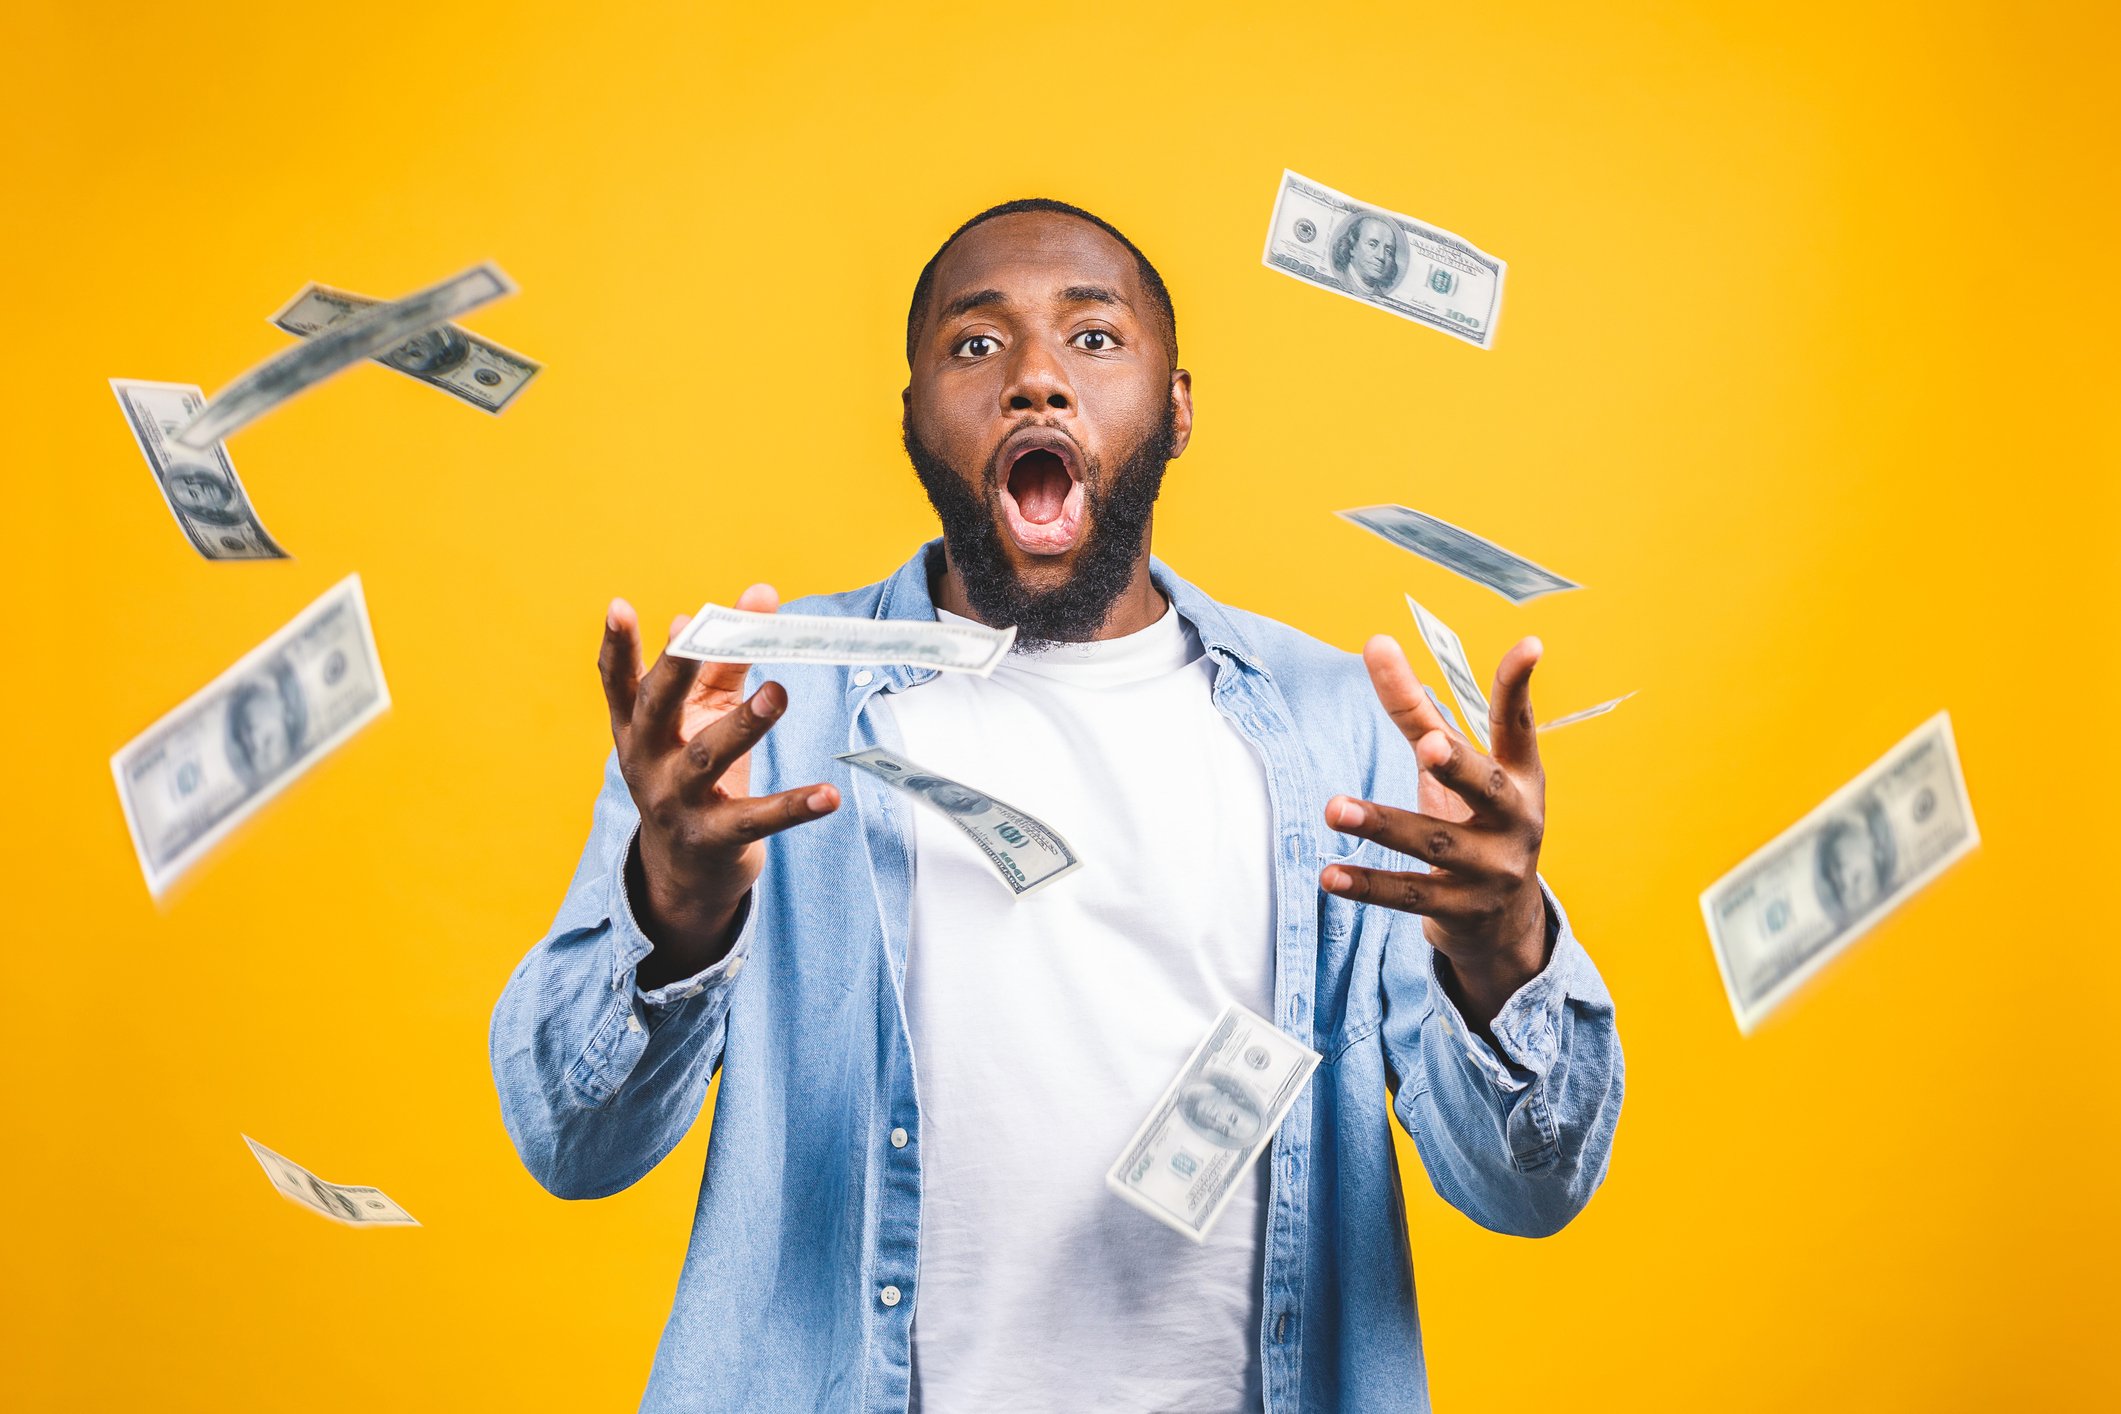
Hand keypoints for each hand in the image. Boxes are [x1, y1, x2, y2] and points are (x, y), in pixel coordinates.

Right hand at [598, 584, 839, 983]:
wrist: (683, 871)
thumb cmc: (691, 773)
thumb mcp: (700, 717)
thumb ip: (726, 659)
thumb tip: (755, 596)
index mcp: (639, 728)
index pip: (621, 682)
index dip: (618, 646)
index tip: (617, 606)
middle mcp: (648, 762)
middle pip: (658, 709)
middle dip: (678, 669)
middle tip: (701, 632)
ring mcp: (676, 803)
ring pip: (707, 758)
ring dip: (743, 724)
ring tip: (777, 692)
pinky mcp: (713, 838)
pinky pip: (757, 818)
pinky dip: (794, 806)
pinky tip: (829, 794)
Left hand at [1321, 634, 1549, 1030]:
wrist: (1505, 923)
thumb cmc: (1474, 821)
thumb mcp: (1453, 768)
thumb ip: (1415, 711)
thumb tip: (1375, 641)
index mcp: (1519, 778)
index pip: (1517, 725)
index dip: (1519, 687)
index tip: (1529, 645)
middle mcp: (1514, 820)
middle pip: (1484, 787)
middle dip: (1457, 767)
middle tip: (1429, 746)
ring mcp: (1491, 869)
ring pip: (1434, 844)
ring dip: (1383, 825)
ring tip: (1334, 808)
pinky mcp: (1460, 909)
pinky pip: (1409, 895)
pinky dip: (1368, 885)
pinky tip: (1329, 875)